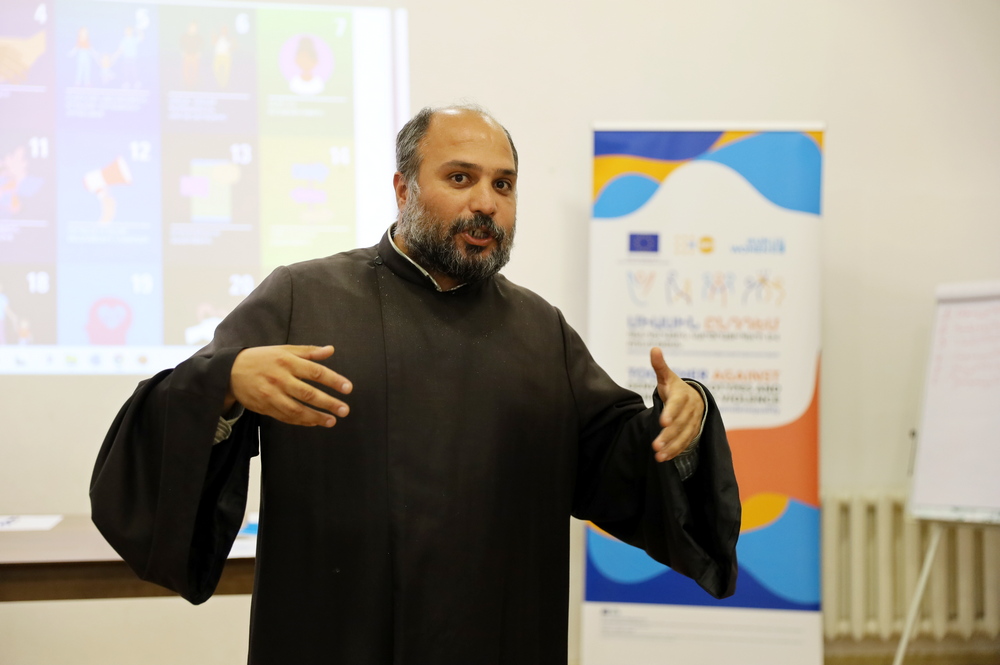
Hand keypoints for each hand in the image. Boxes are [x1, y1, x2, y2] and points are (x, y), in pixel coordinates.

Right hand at [226, 345, 352, 427]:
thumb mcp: (284, 350)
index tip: (348, 388)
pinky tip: (314, 422)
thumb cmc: (262, 358)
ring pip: (296, 409)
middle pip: (307, 393)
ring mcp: (270, 395)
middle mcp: (279, 378)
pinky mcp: (264, 407)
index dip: (333, 380)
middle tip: (345, 410)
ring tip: (332, 421)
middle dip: (328, 403)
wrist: (230, 371)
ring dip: (316, 417)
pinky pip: (285, 417)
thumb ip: (308, 351)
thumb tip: (331, 350)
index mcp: (286, 361)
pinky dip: (301, 421)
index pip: (315, 372)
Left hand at [650, 346, 703, 461]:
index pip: (677, 404)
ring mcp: (693, 422)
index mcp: (682, 395)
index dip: (670, 413)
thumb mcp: (667, 376)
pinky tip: (664, 458)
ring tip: (658, 455)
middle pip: (680, 423)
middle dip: (668, 435)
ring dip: (671, 446)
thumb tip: (654, 348)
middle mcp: (691, 409)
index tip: (662, 422)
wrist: (695, 398)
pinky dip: (675, 451)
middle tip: (655, 445)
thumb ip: (659, 366)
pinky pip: (685, 443)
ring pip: (684, 436)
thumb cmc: (675, 387)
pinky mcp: (694, 432)